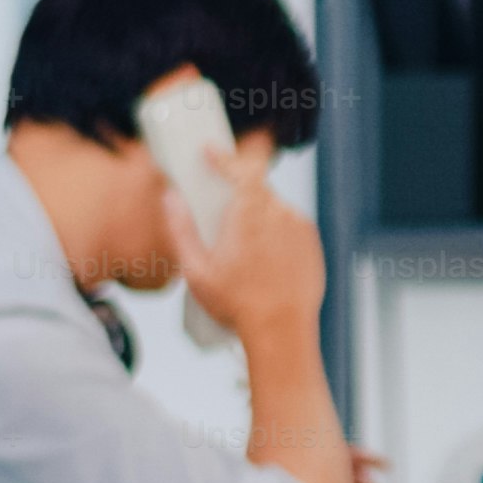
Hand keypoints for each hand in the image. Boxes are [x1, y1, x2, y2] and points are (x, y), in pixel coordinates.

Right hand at [166, 149, 323, 345]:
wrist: (282, 331)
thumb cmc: (236, 303)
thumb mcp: (195, 269)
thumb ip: (180, 228)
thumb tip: (170, 198)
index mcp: (250, 214)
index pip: (241, 170)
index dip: (224, 157)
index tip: (210, 151)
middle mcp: (280, 214)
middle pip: (257, 188)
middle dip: (237, 193)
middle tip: (219, 209)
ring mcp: (300, 227)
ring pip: (274, 208)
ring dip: (257, 215)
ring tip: (241, 245)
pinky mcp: (312, 242)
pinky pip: (290, 225)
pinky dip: (275, 231)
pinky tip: (263, 256)